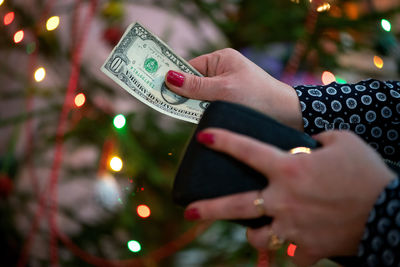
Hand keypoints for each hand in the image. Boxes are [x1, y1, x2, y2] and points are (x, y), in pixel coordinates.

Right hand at [165, 48, 302, 130]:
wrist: (288, 114)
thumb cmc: (257, 97)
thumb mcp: (223, 91)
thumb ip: (195, 86)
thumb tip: (168, 77)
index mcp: (221, 59)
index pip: (190, 68)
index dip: (176, 80)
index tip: (161, 92)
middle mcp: (223, 70)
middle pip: (193, 83)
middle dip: (187, 96)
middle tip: (176, 108)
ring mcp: (227, 85)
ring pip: (201, 96)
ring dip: (197, 107)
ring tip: (197, 117)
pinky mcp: (232, 100)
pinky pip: (211, 105)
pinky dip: (207, 112)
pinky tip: (207, 120)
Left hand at [185, 129, 395, 265]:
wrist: (392, 212)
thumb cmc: (367, 171)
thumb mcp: (342, 141)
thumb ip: (316, 138)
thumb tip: (306, 143)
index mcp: (289, 168)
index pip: (247, 150)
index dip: (223, 141)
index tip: (204, 136)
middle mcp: (283, 199)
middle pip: (236, 206)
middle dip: (209, 209)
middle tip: (190, 212)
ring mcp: (294, 226)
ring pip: (259, 237)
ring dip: (256, 233)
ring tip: (257, 229)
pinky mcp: (309, 247)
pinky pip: (292, 256)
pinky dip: (292, 252)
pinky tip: (295, 246)